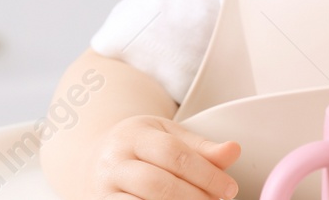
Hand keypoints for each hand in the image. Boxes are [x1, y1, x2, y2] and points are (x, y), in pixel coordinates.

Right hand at [87, 115, 239, 198]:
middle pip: (158, 184)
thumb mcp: (169, 137)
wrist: (94, 159)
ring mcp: (103, 189)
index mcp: (134, 135)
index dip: (206, 174)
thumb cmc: (141, 148)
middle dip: (194, 198)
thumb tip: (234, 150)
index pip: (174, 154)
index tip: (230, 189)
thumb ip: (202, 147)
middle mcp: (113, 161)